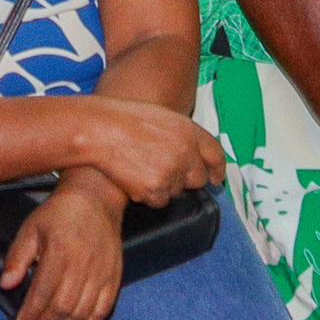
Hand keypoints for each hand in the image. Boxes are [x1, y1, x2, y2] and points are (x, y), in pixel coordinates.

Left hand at [0, 171, 127, 319]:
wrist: (96, 198)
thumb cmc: (59, 214)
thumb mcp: (31, 229)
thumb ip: (16, 258)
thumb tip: (6, 285)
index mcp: (60, 251)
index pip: (43, 293)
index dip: (30, 313)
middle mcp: (83, 264)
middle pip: (63, 307)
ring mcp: (101, 272)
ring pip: (82, 312)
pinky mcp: (114, 276)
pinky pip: (104, 309)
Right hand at [68, 95, 226, 204]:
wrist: (101, 130)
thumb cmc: (125, 120)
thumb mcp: (163, 118)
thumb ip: (182, 136)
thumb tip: (193, 155)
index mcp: (189, 131)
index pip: (216, 154)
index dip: (218, 169)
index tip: (216, 178)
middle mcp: (186, 153)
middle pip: (198, 179)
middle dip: (185, 179)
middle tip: (163, 170)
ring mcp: (172, 172)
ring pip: (176, 192)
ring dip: (164, 186)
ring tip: (141, 167)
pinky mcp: (155, 189)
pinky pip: (159, 201)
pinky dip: (148, 195)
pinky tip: (134, 178)